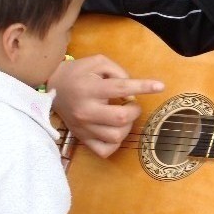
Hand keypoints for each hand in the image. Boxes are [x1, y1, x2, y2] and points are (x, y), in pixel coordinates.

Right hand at [47, 54, 163, 157]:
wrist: (52, 88)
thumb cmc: (78, 73)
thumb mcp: (97, 62)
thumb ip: (117, 71)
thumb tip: (133, 89)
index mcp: (90, 88)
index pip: (121, 88)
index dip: (143, 87)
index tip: (160, 86)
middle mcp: (86, 110)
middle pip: (121, 118)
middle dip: (135, 110)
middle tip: (132, 104)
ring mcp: (84, 128)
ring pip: (116, 136)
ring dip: (127, 126)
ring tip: (123, 116)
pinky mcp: (82, 139)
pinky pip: (105, 150)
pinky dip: (116, 143)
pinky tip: (115, 131)